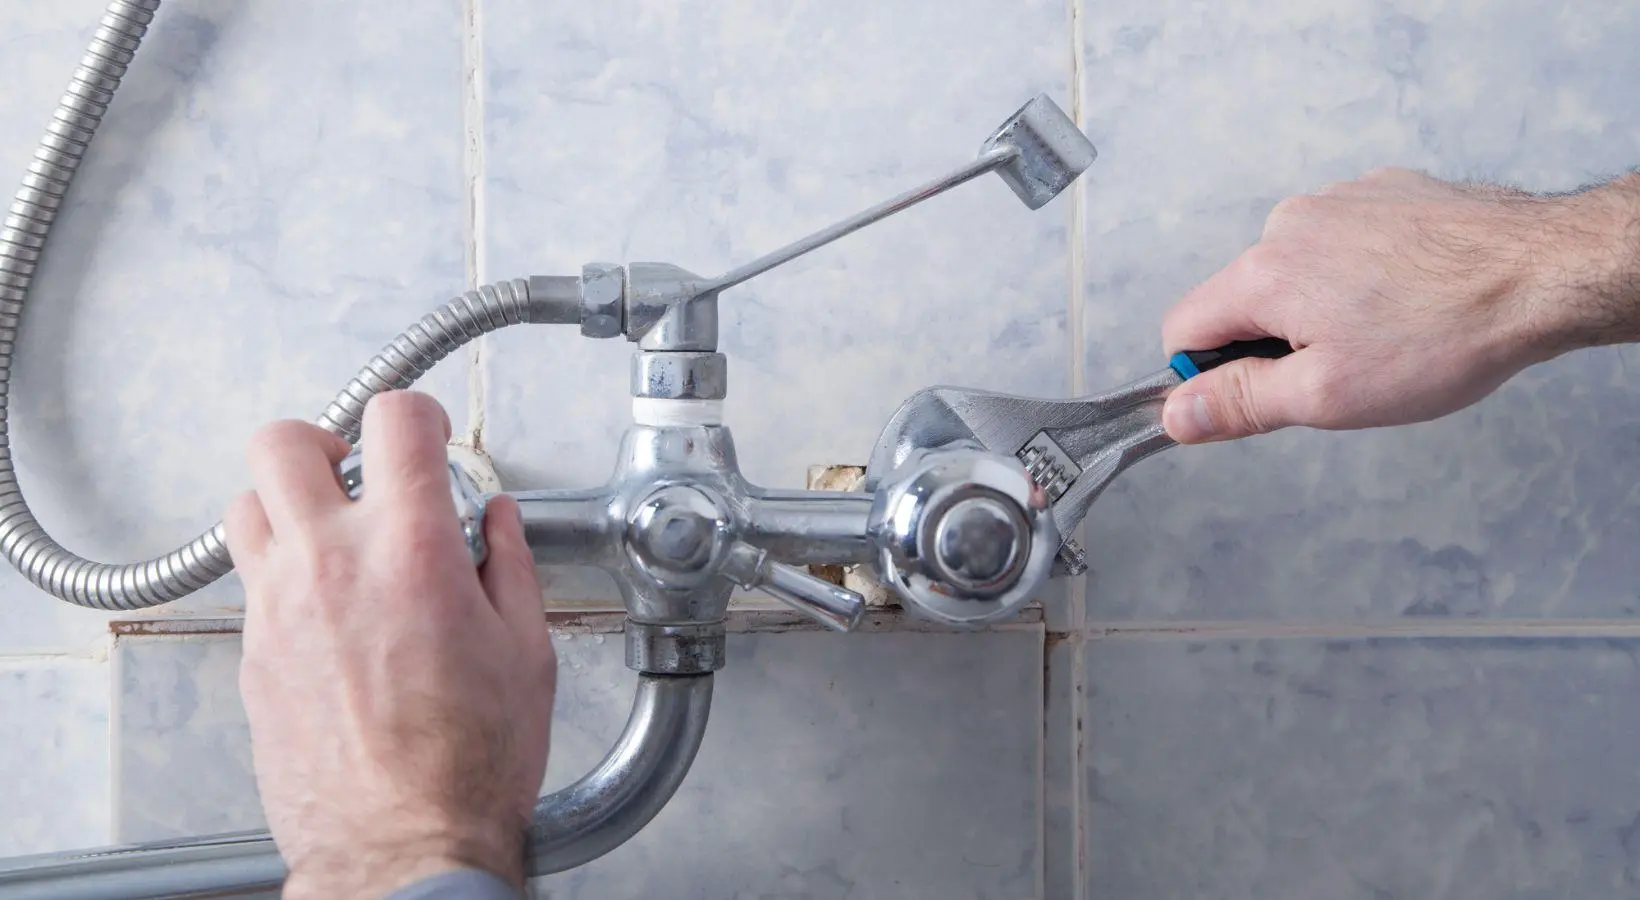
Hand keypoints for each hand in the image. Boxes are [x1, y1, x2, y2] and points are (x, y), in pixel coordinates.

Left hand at [225, 391, 554, 897]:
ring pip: (246, 505)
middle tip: (360, 470)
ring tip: (333, 532)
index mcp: (411, 551)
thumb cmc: (467, 766)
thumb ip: (508, 566)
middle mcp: (330, 566)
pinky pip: (252, 580)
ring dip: (289, 502)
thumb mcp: (525, 651)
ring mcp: (279, 609)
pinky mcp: (253, 654)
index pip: (395, 420)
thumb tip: (496, 522)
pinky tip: (330, 607)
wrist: (402, 847)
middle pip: (283, 443)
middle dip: (326, 441)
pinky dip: (285, 572)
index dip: (419, 412)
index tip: (428, 432)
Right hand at [1160, 167, 1639, 441]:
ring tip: (1391, 333)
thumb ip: (1239, 404)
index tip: (1259, 395)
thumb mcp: (1327, 397)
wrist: (1545, 271)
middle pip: (1243, 299)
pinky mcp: (1386, 192)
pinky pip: (1344, 242)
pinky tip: (1412, 298)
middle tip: (1345, 372)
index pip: (1183, 330)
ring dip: (1323, 307)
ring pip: (1297, 271)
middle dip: (1277, 342)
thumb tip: (1175, 413)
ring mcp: (1340, 199)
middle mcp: (1290, 224)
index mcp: (1262, 273)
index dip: (1209, 375)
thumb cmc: (1445, 335)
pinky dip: (1363, 274)